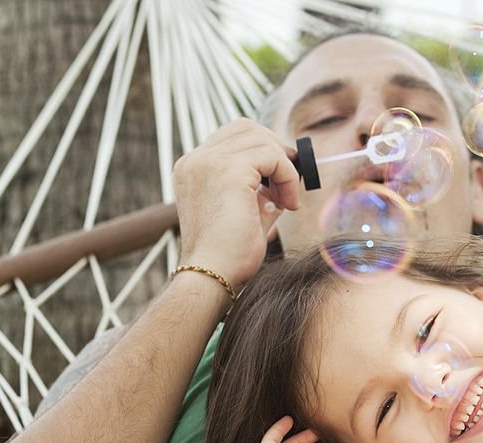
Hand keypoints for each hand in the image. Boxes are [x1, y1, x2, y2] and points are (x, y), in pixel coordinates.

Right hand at [172, 119, 300, 285]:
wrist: (210, 275)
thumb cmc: (226, 255)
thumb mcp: (243, 212)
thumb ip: (259, 191)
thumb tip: (283, 178)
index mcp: (193, 168)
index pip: (232, 136)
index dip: (263, 150)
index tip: (279, 180)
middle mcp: (196, 159)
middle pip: (247, 128)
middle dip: (275, 150)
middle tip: (289, 183)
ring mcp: (209, 161)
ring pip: (262, 139)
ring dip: (284, 167)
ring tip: (286, 201)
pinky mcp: (229, 170)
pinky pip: (273, 156)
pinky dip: (288, 176)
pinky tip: (288, 204)